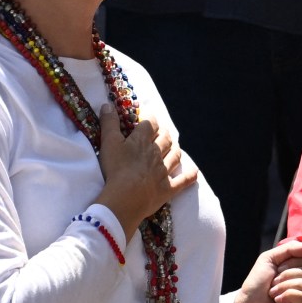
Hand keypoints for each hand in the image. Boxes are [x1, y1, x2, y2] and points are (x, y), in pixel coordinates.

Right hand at [94, 104, 197, 238]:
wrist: (125, 198)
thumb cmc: (115, 169)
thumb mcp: (108, 143)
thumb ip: (109, 123)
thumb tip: (108, 104)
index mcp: (142, 141)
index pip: (150, 124)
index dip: (150, 118)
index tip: (147, 117)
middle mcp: (157, 153)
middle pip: (165, 138)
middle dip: (164, 133)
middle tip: (161, 131)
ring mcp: (164, 171)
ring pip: (175, 156)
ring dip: (175, 149)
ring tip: (173, 147)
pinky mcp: (168, 188)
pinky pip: (183, 180)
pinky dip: (189, 176)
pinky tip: (194, 172)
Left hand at [233, 240, 301, 302]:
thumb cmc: (257, 285)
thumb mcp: (271, 258)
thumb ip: (292, 248)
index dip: (299, 260)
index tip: (280, 267)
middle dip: (289, 274)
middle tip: (274, 281)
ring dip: (287, 286)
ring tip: (274, 292)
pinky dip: (290, 296)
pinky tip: (279, 301)